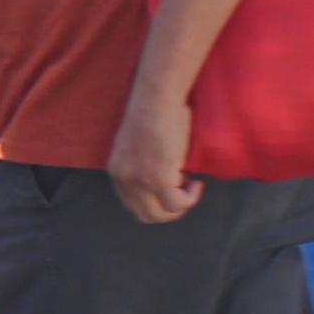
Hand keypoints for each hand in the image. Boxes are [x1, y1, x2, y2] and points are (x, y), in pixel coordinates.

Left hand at [107, 90, 202, 225]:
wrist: (157, 98)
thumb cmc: (154, 113)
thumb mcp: (138, 145)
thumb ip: (141, 164)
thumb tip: (163, 180)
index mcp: (117, 171)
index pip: (133, 205)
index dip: (156, 204)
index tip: (172, 192)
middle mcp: (124, 179)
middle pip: (146, 215)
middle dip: (170, 211)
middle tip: (185, 195)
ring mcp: (140, 180)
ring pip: (162, 214)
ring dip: (181, 206)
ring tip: (192, 187)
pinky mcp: (158, 178)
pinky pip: (177, 203)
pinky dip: (190, 198)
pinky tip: (196, 182)